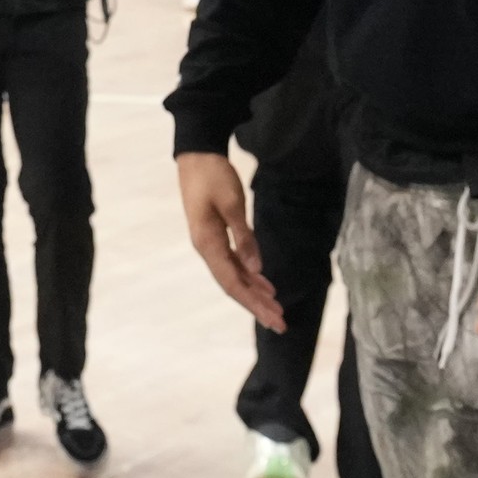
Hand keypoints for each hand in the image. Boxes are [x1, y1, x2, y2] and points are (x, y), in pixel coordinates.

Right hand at [178, 151, 283, 331]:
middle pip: (233, 285)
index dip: (253, 303)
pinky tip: (264, 283)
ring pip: (234, 275)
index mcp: (208, 243)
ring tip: (276, 309)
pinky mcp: (215, 235)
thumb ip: (244, 238)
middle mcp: (207, 248)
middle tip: (280, 323)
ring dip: (254, 292)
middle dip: (256, 305)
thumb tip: (255, 270)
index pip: (233, 282)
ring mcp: (210, 242)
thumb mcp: (232, 204)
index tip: (274, 318)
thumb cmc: (213, 176)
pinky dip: (249, 275)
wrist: (196, 154)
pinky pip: (233, 262)